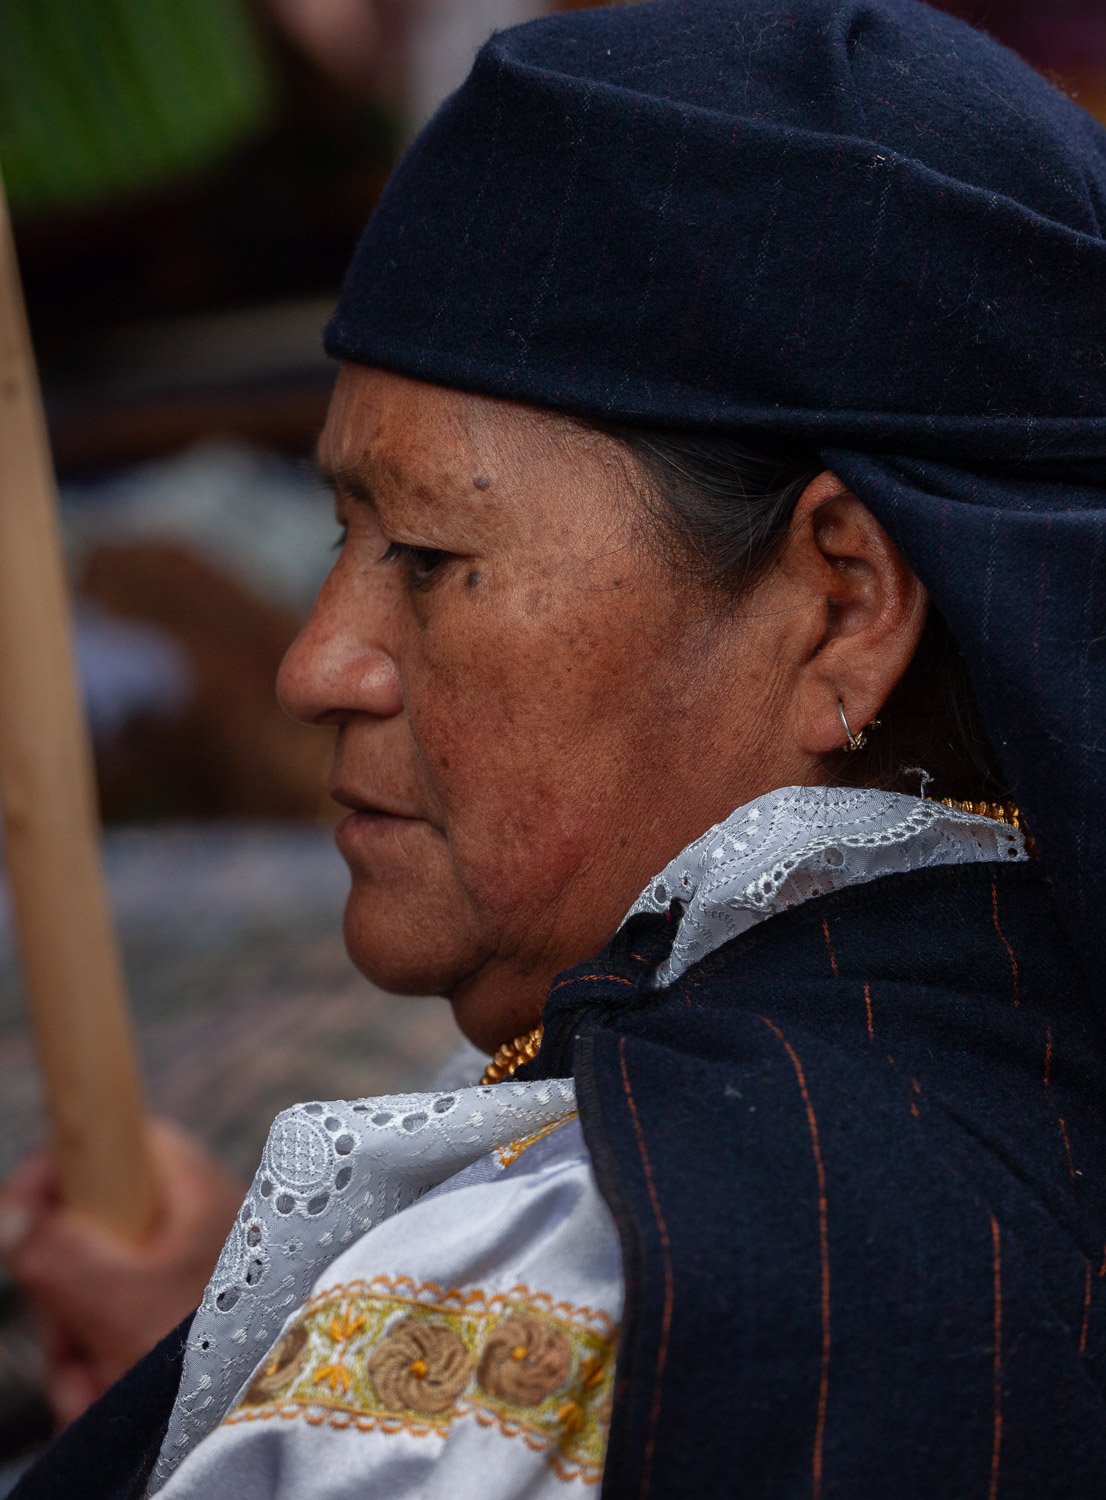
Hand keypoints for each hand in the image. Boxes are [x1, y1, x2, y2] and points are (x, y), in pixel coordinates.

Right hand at [0, 1119, 245, 1426]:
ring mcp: (198, 1268)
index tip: (15, 1213)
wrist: (284, 1411)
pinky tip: (100, 1401)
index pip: (119, 1141)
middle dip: (63, 1297)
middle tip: (65, 1344)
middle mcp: (198, 1219)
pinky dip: (104, 1363)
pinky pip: (128, 1324)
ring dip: (78, 1345)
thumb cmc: (220, 1349)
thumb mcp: (124, 1304)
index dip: (60, 1169)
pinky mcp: (195, 1316)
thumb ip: (58, 1254)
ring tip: (88, 1394)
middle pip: (97, 1227)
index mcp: (195, 1187)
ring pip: (105, 1285)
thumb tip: (6, 1212)